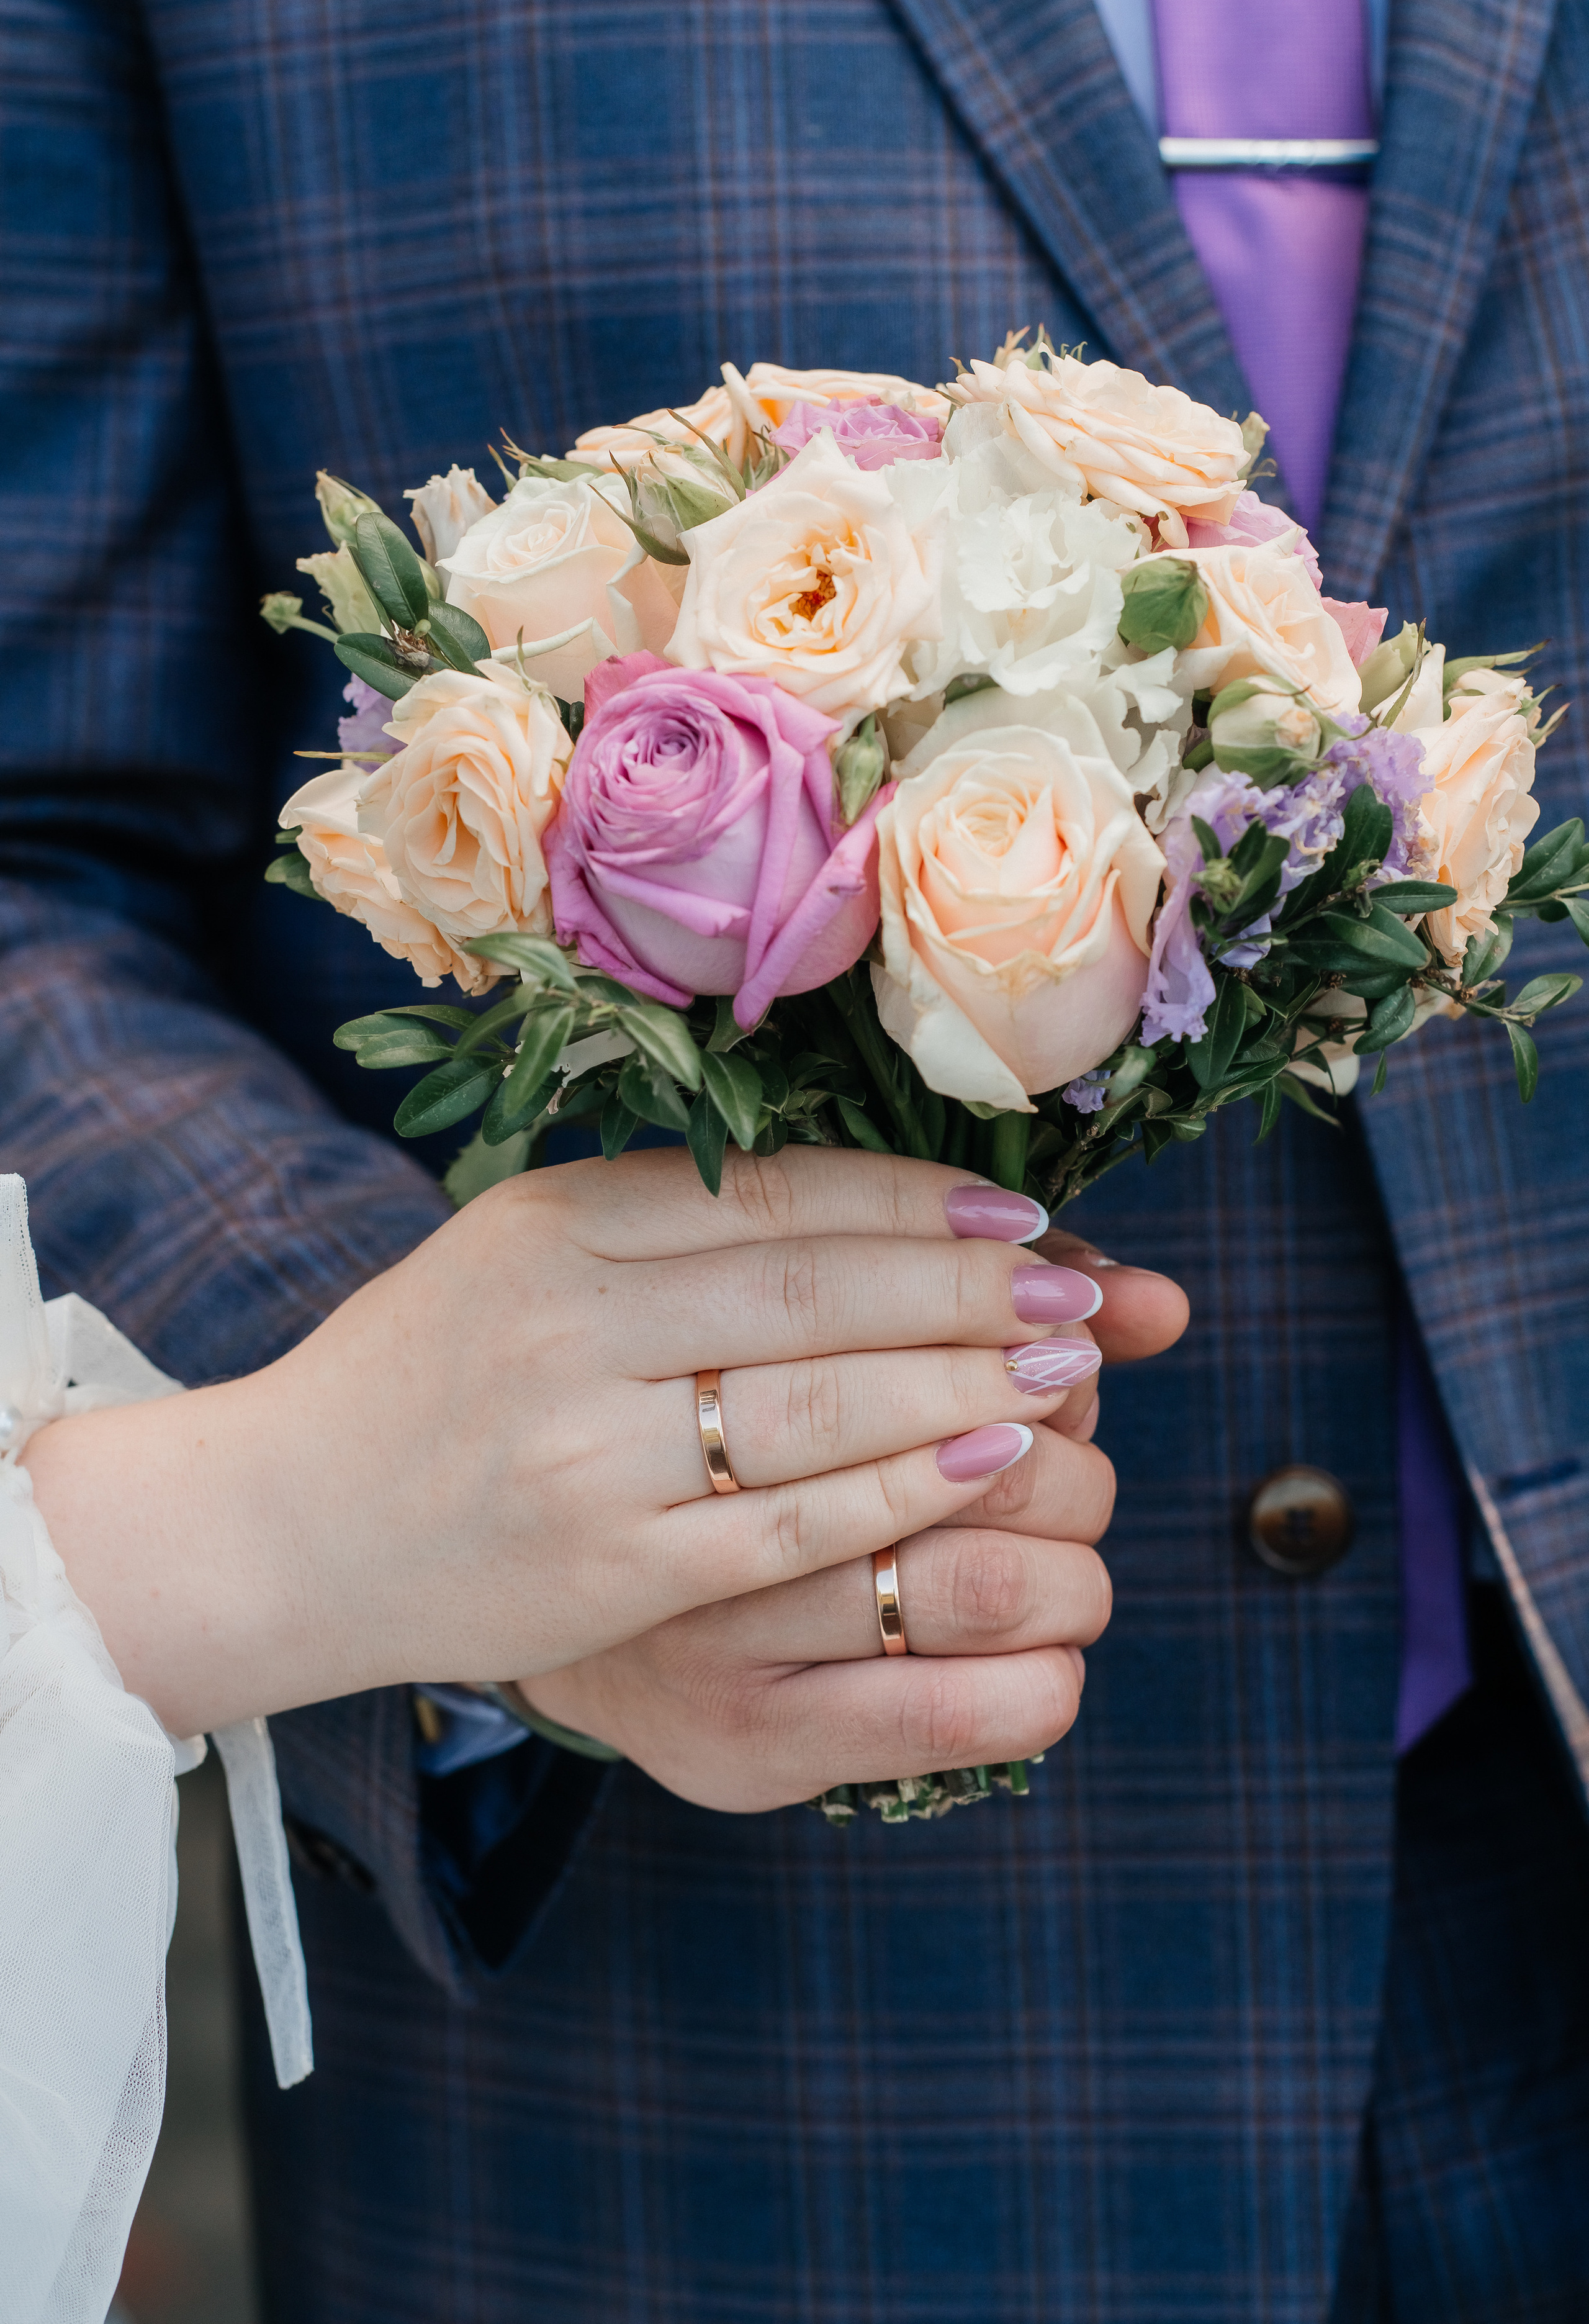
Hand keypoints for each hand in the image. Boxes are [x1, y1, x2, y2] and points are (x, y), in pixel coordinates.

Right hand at [24, 1148, 1177, 1736]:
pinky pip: (788, 1524)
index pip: (780, 1197)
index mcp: (556, 1224)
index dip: (921, 1201)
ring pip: (822, 1405)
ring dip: (967, 1383)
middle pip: (822, 1291)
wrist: (289, 1521)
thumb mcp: (528, 1247)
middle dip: (977, 1289)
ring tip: (1071, 1371)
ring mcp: (590, 1455)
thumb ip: (675, 1218)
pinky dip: (899, 1489)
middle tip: (1087, 1294)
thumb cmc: (430, 1369)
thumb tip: (877, 1204)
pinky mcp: (609, 1573)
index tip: (1028, 1211)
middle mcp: (572, 1325)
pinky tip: (985, 1461)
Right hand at [517, 1245, 1187, 1809]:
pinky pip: (950, 1709)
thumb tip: (1163, 1299)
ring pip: (977, 1573)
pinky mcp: (738, 1731)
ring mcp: (699, 1618)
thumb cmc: (661, 1401)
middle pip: (930, 1412)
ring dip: (1069, 1536)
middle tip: (1060, 1389)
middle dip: (1045, 1399)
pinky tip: (1045, 1634)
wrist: (461, 1551)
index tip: (1053, 1286)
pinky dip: (1044, 1667)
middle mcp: (648, 1462)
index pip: (835, 1259)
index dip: (981, 1269)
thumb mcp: (732, 1296)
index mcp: (622, 1318)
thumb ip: (927, 1278)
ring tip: (1064, 1516)